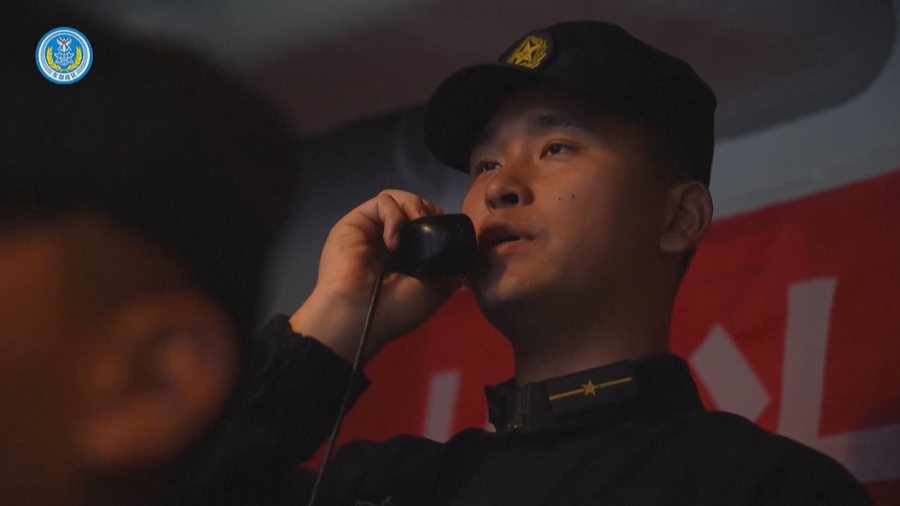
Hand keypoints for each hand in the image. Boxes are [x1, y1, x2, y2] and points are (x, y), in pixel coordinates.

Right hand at [289, 190, 458, 361]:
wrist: (361, 316)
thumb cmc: (396, 309)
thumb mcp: (434, 292)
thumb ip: (448, 271)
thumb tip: (462, 262)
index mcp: (404, 257)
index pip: (423, 224)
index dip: (436, 221)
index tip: (445, 231)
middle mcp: (386, 241)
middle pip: (411, 207)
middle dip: (427, 210)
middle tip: (433, 222)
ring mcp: (370, 230)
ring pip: (396, 199)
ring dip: (413, 205)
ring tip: (417, 223)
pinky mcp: (355, 222)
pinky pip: (382, 202)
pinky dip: (393, 215)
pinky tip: (393, 241)